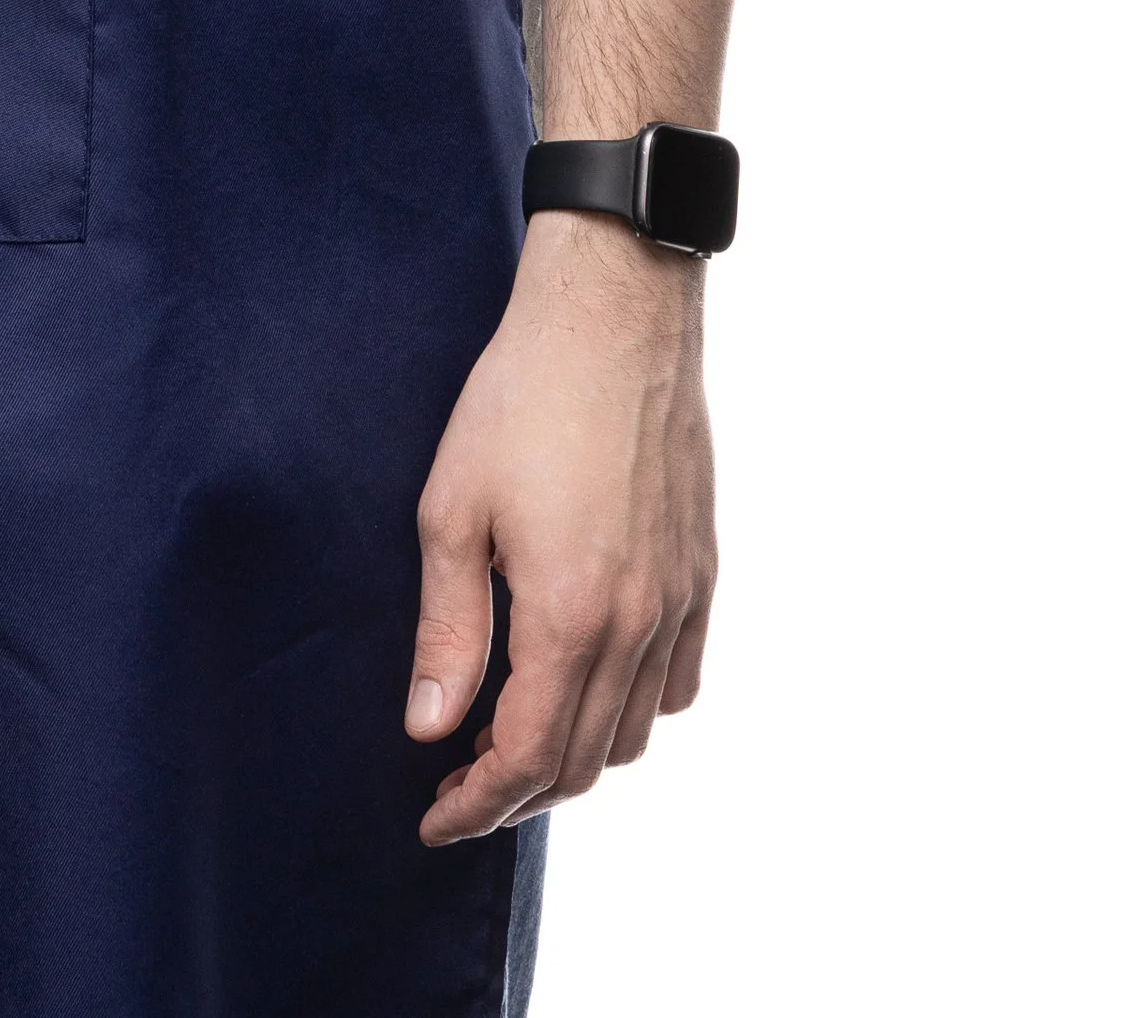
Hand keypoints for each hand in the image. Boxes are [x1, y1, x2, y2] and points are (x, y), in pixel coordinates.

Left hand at [406, 211, 714, 840]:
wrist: (614, 314)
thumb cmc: (520, 398)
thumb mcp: (453, 509)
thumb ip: (447, 628)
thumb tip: (429, 726)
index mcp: (569, 615)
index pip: (527, 756)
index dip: (477, 803)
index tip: (432, 817)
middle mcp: (638, 624)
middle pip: (585, 760)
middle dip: (517, 793)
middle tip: (458, 784)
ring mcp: (679, 599)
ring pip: (637, 731)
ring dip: (576, 755)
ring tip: (511, 733)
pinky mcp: (702, 570)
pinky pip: (680, 681)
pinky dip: (635, 710)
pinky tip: (586, 682)